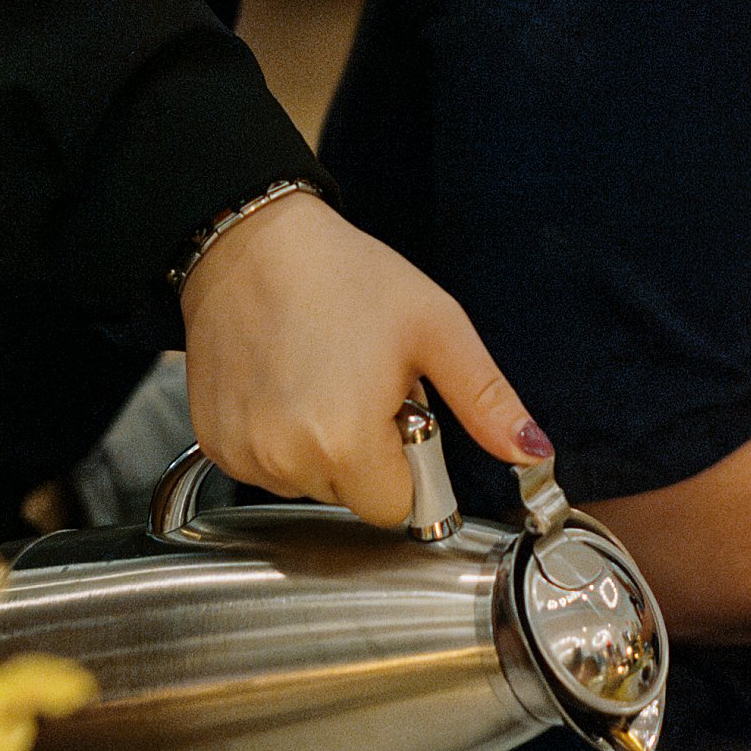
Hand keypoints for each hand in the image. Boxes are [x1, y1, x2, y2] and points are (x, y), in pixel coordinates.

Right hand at [180, 193, 552, 524]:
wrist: (249, 242)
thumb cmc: (344, 277)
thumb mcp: (436, 329)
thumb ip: (486, 401)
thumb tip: (535, 454)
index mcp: (346, 441)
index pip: (396, 508)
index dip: (410, 467)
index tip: (401, 417)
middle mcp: (288, 460)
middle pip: (352, 499)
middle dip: (367, 458)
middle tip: (361, 389)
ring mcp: (245, 455)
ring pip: (309, 486)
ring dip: (322, 450)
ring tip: (320, 382)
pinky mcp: (215, 443)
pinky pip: (266, 469)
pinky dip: (281, 441)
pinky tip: (282, 387)